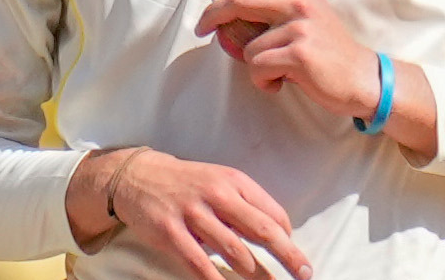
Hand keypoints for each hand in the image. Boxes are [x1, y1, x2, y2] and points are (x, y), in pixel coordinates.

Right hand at [71, 147, 311, 279]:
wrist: (137, 176)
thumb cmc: (187, 183)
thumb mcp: (219, 181)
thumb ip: (246, 204)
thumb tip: (280, 235)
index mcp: (233, 181)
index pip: (273, 214)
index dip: (288, 238)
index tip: (295, 256)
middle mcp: (216, 195)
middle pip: (263, 232)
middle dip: (289, 257)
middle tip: (306, 274)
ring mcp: (192, 214)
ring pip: (236, 253)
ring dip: (258, 276)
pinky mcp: (171, 232)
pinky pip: (200, 265)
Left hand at [194, 0, 379, 120]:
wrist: (364, 79)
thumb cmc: (328, 51)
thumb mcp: (307, 15)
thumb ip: (277, 4)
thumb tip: (228, 8)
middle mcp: (299, 1)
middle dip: (211, 14)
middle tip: (201, 28)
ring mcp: (300, 26)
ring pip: (247, 45)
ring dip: (252, 65)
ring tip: (275, 72)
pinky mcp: (299, 53)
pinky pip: (257, 66)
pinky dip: (262, 80)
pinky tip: (279, 84)